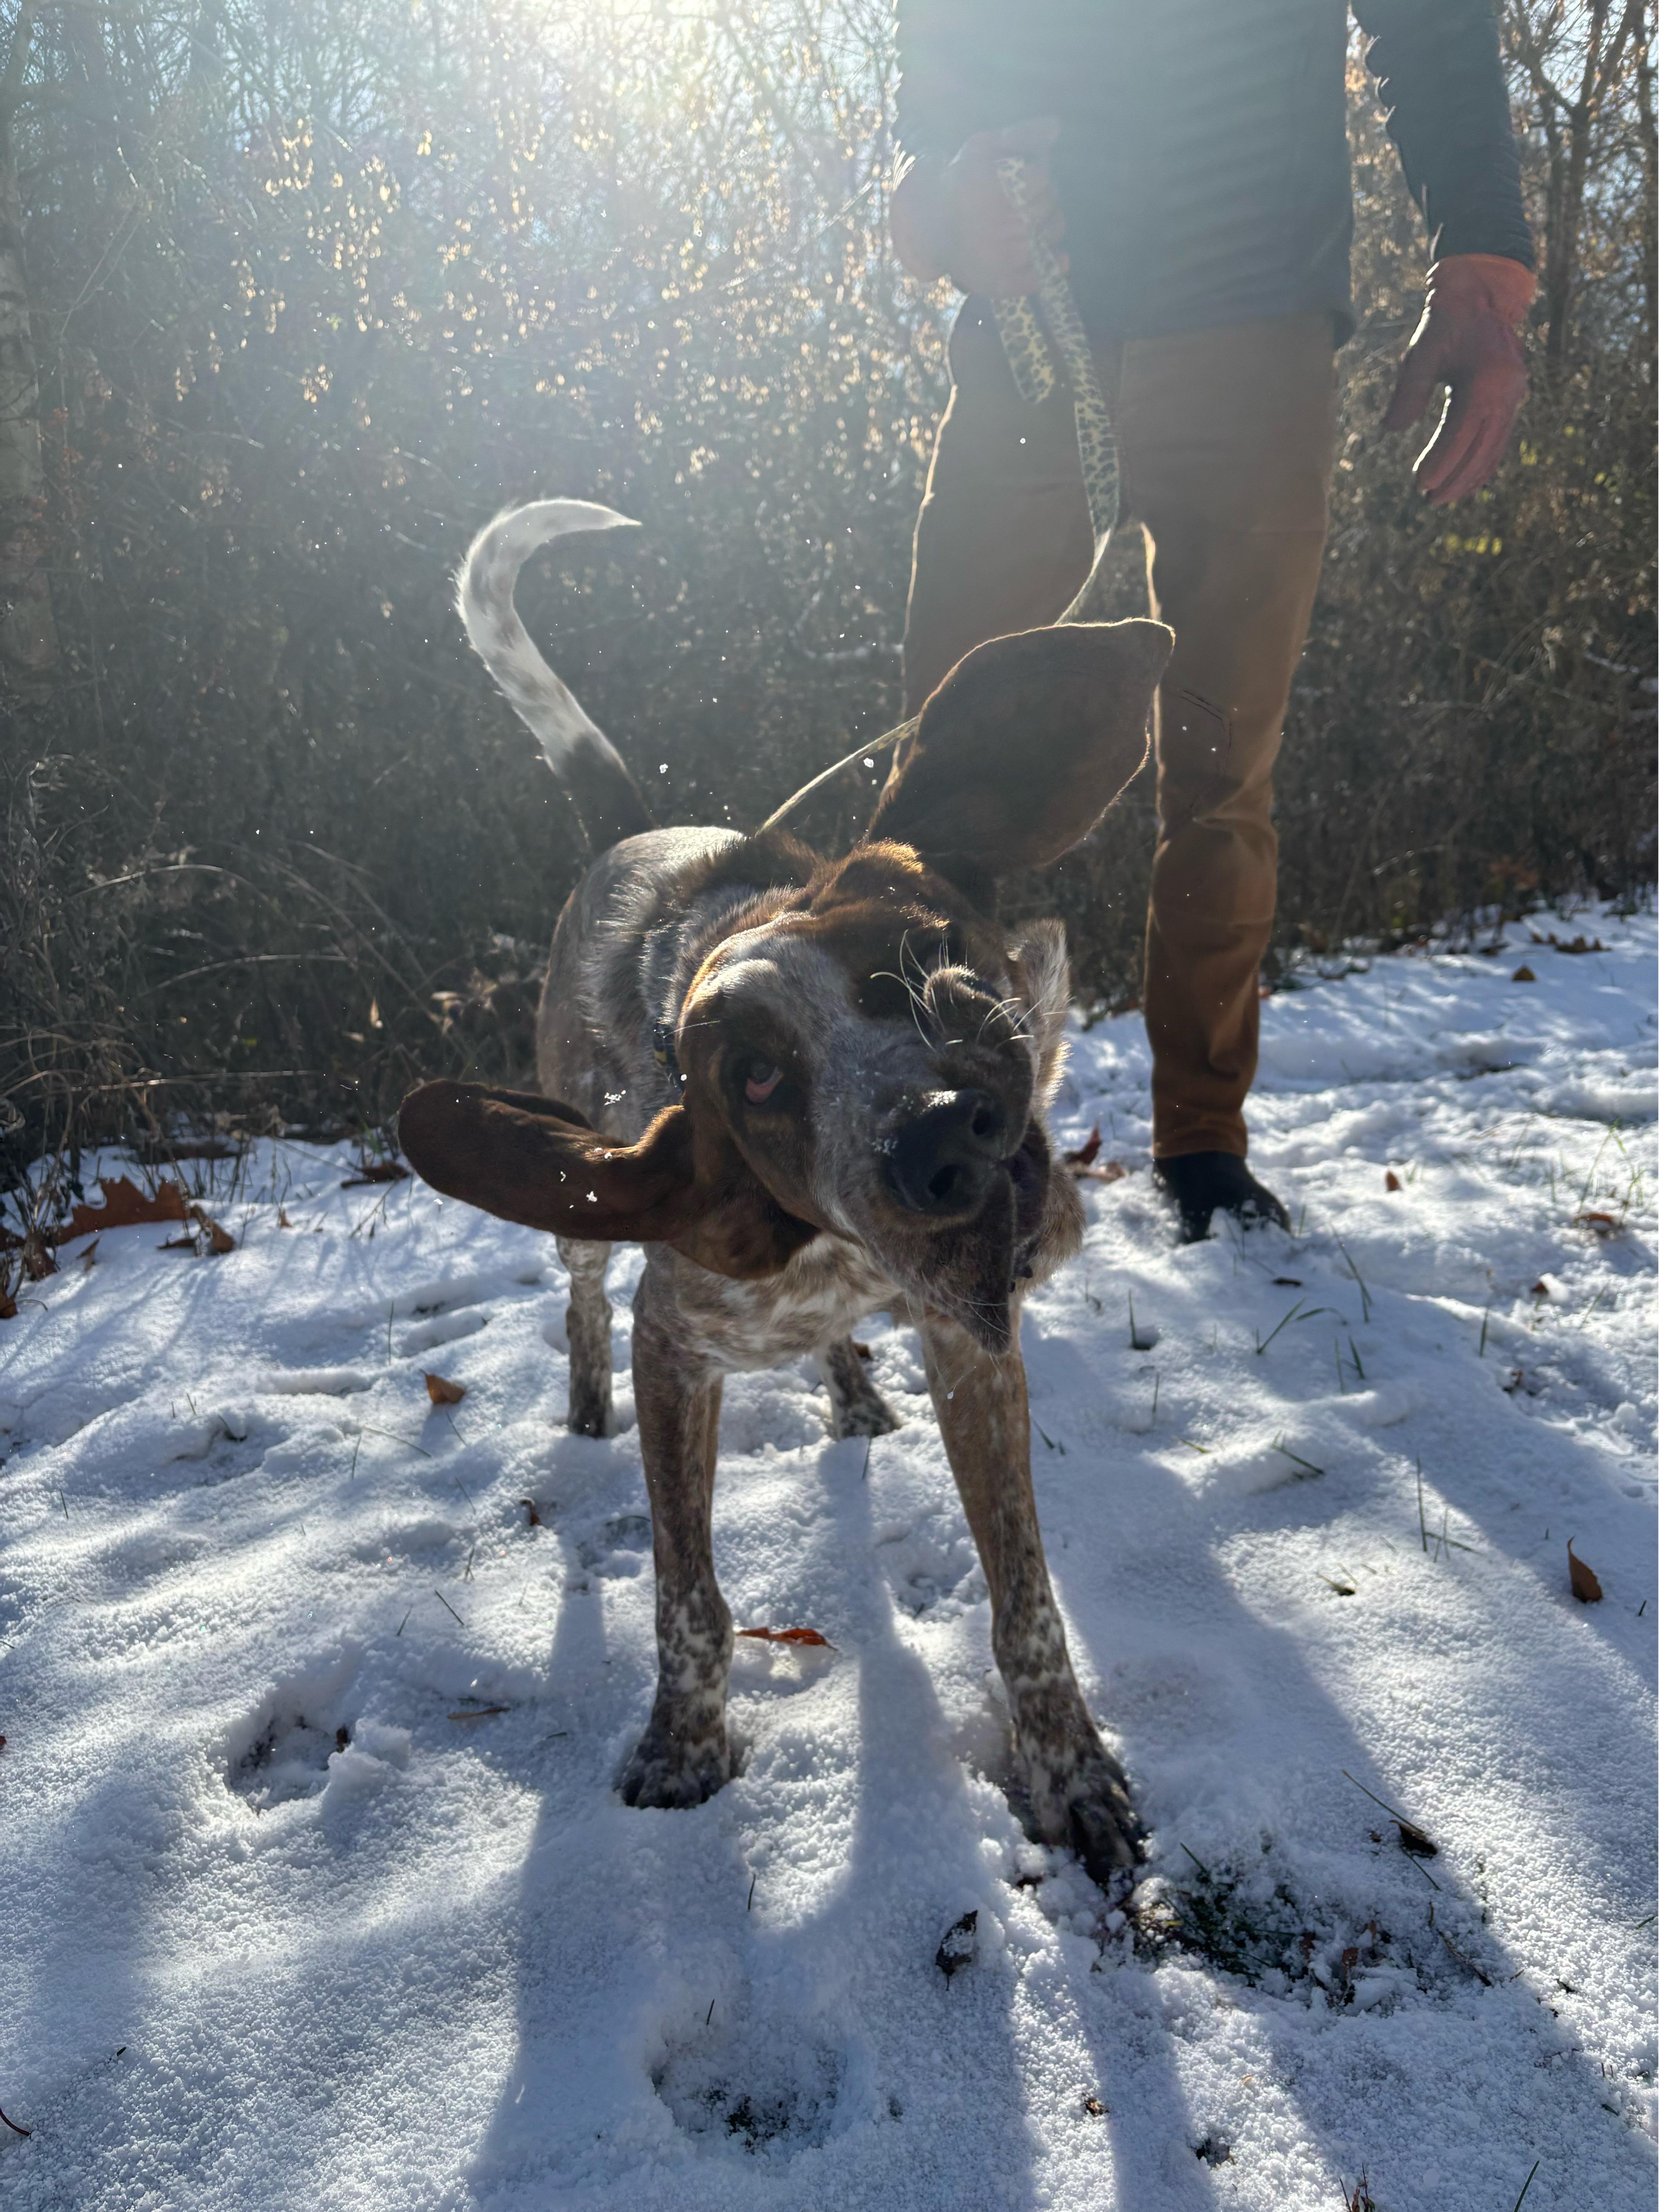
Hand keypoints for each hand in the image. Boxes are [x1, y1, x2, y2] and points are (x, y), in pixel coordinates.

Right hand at [891, 115, 1063, 295]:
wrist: (929, 225)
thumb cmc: (958, 182)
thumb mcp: (982, 148)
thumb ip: (1019, 135)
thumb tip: (1056, 126)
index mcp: (997, 190)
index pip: (1042, 181)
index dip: (1041, 177)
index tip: (1030, 178)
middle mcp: (1003, 226)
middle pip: (1049, 210)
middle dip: (1046, 201)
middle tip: (1032, 201)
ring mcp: (1005, 258)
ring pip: (1048, 239)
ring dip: (1048, 228)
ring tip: (1032, 221)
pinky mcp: (1003, 282)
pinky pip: (1039, 276)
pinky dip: (1052, 265)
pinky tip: (1055, 257)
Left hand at [1383, 254, 1534, 504]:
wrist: (1481, 295)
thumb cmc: (1446, 323)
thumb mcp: (1422, 352)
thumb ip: (1408, 391)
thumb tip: (1391, 430)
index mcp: (1486, 379)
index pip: (1463, 433)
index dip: (1443, 462)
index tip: (1422, 484)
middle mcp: (1507, 390)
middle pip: (1482, 448)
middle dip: (1455, 477)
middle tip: (1429, 499)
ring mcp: (1514, 395)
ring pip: (1493, 448)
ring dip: (1469, 476)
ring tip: (1442, 496)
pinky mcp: (1512, 398)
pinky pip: (1498, 438)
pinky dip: (1482, 461)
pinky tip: (1464, 480)